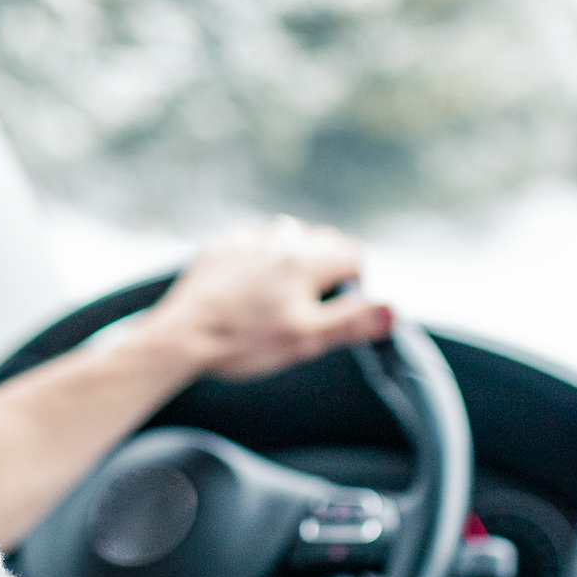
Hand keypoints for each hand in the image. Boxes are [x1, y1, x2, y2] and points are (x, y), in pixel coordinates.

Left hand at [135, 216, 392, 381]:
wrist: (182, 337)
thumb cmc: (244, 342)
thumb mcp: (305, 340)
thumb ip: (352, 322)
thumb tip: (393, 310)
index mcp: (304, 261)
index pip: (352, 253)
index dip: (356, 280)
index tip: (342, 305)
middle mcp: (278, 240)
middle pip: (322, 240)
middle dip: (327, 265)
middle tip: (313, 303)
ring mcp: (246, 240)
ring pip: (287, 234)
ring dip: (293, 254)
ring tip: (281, 291)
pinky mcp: (220, 246)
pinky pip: (252, 239)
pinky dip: (260, 254)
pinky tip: (249, 282)